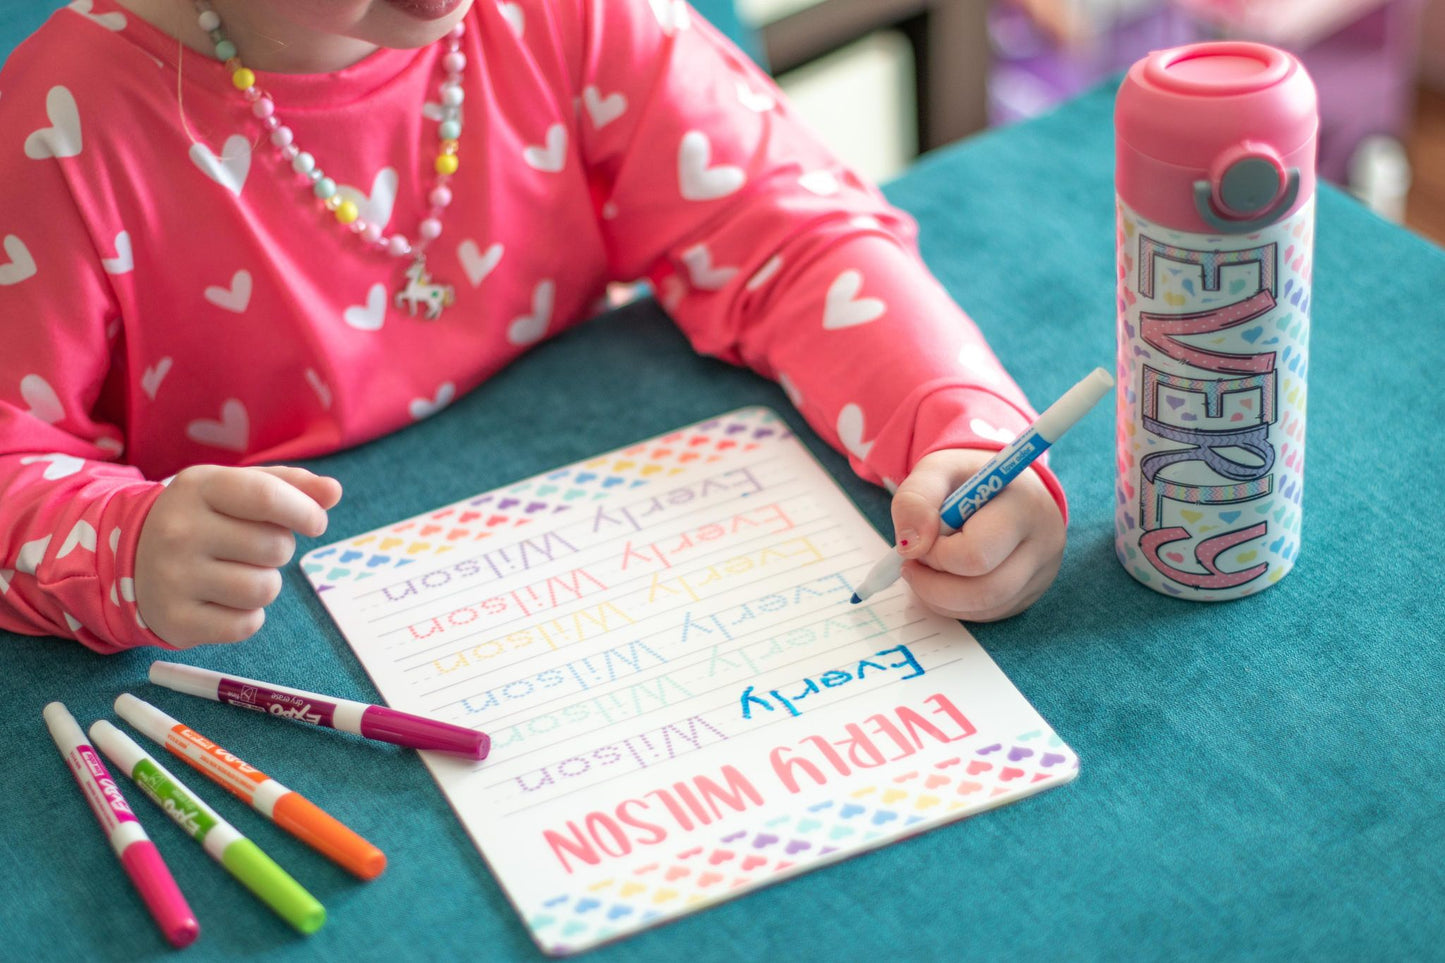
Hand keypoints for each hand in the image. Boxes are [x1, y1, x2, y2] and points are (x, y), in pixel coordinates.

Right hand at [135, 465, 341, 646]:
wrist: (131, 558)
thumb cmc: (205, 517)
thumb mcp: (236, 489)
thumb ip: (289, 485)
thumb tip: (332, 492)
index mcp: (198, 487)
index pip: (266, 497)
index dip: (304, 511)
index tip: (315, 523)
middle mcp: (179, 530)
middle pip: (274, 548)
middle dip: (279, 550)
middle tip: (254, 548)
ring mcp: (173, 577)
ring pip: (264, 590)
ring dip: (266, 584)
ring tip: (240, 572)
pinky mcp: (175, 620)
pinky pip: (246, 625)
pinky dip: (248, 616)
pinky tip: (224, 600)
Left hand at [889, 449, 1064, 621]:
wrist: (1001, 483)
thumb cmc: (968, 477)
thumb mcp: (936, 470)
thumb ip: (915, 499)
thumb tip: (910, 546)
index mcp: (1025, 506)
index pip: (977, 554)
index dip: (937, 555)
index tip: (921, 538)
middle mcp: (1043, 544)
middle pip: (985, 592)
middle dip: (934, 585)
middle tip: (913, 562)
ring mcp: (1041, 574)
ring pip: (985, 609)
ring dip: (940, 598)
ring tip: (925, 568)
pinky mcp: (1029, 594)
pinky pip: (987, 615)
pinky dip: (954, 605)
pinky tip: (943, 579)